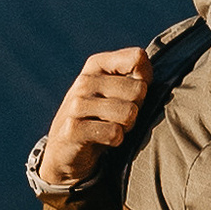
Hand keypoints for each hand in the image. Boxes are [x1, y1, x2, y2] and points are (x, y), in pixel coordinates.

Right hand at [38, 47, 153, 187]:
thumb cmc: (100, 117)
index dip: (145, 79)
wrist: (64, 152)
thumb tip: (146, 75)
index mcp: (96, 65)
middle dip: (137, 108)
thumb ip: (136, 75)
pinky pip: (114, 133)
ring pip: (129, 112)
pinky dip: (115, 140)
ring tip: (113, 127)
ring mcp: (76, 105)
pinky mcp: (72, 129)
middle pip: (139, 89)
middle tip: (121, 116)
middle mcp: (84, 81)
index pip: (137, 58)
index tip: (132, 93)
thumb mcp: (116, 91)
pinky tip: (103, 140)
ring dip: (127, 126)